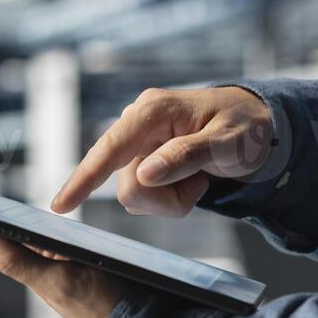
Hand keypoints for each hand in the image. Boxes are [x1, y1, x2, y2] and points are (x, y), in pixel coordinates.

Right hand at [51, 86, 273, 216]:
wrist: (256, 128)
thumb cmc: (245, 128)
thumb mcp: (227, 143)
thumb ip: (186, 156)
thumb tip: (145, 173)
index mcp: (153, 111)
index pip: (110, 148)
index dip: (85, 178)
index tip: (60, 206)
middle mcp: (137, 125)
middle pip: (128, 187)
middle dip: (165, 200)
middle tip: (200, 186)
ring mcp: (138, 145)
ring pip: (136, 197)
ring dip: (171, 200)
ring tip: (199, 178)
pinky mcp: (141, 161)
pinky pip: (144, 197)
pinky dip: (171, 198)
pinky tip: (190, 179)